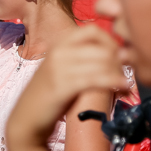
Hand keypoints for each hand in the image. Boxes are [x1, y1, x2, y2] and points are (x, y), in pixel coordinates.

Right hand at [7, 25, 127, 148]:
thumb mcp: (61, 71)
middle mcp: (57, 52)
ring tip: (125, 85)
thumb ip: (81, 60)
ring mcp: (59, 68)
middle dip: (119, 61)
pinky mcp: (62, 86)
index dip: (111, 41)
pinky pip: (96, 79)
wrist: (25, 120)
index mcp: (58, 45)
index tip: (118, 57)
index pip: (92, 30)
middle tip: (125, 75)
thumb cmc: (47, 97)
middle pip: (101, 48)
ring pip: (102, 62)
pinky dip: (114, 82)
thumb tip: (116, 55)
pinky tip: (123, 88)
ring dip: (119, 73)